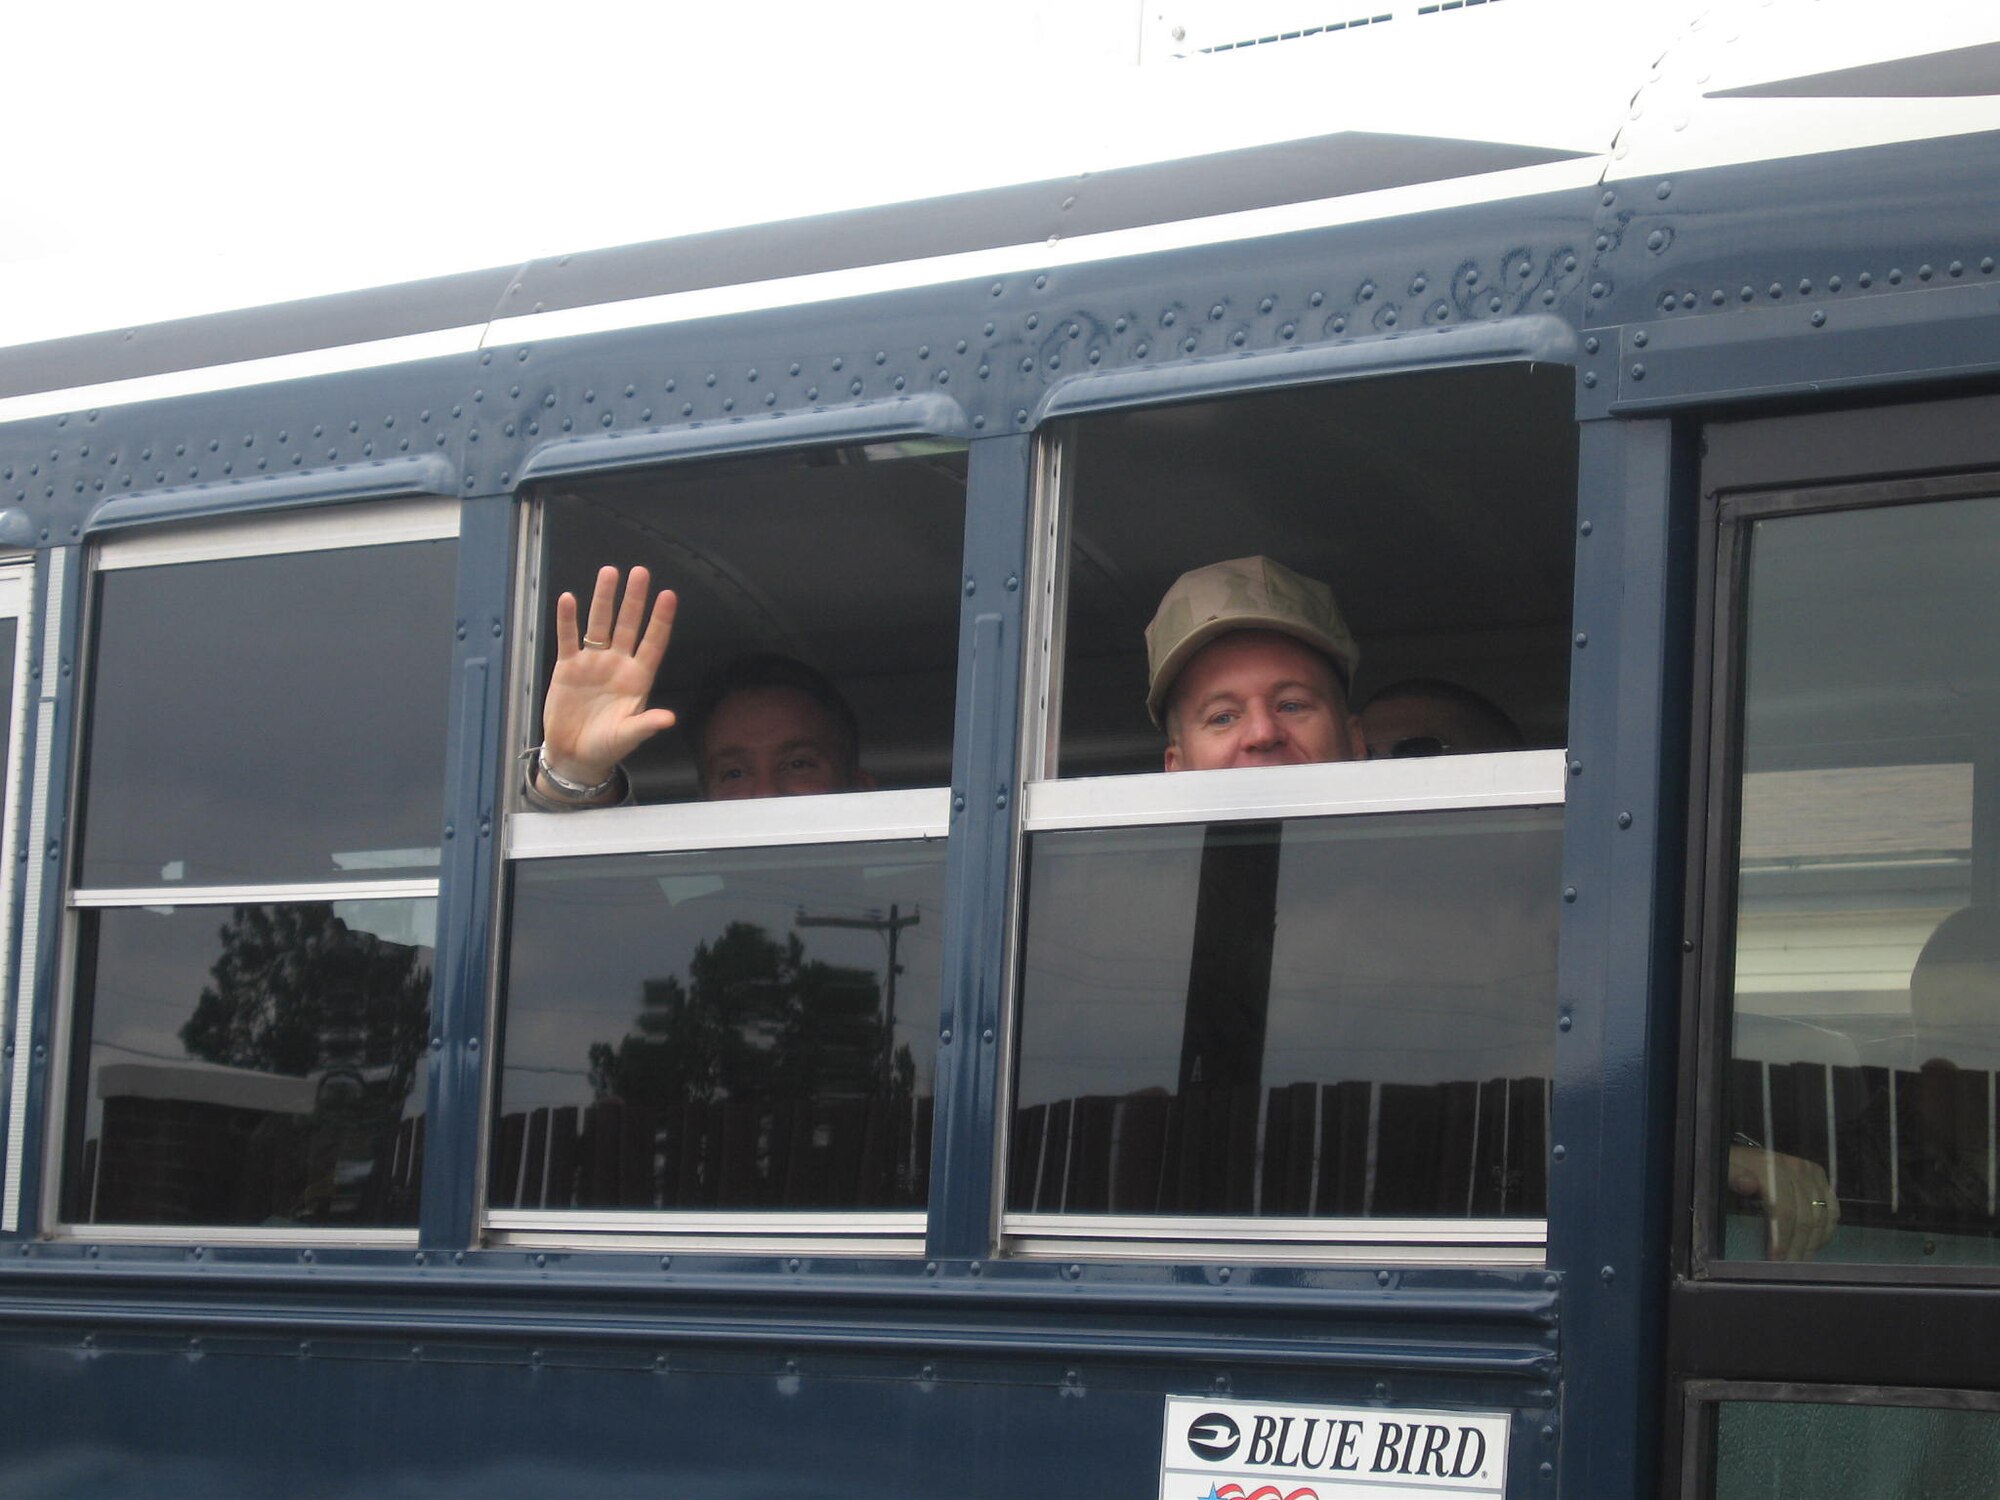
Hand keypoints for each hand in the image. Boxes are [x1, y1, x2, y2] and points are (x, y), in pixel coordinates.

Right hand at [537, 565, 678, 798]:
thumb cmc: (607, 746)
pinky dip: (568, 620)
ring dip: (604, 599)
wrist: (574, 755)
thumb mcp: (628, 736)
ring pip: (599, 624)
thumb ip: (646, 724)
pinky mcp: (568, 667)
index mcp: (637, 678)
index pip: (653, 642)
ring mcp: (593, 663)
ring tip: (609, 573)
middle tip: (640, 572)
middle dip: (634, 599)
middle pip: (628, 625)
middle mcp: (618, 664)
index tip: (668, 595)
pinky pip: (568, 639)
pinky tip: (569, 600)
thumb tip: (669, 718)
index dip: (661, 620)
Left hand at [1728, 1143, 1838, 1261]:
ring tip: (1799, 1261)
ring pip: (1822, 1217)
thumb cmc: (1732, 1167)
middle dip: (1797, 1247)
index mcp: (1772, 1166)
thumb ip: (1733, 1176)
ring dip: (1812, 1244)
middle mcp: (1796, 1168)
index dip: (1781, 1237)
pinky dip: (1825, 1231)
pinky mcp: (1821, 1178)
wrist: (1744, 1155)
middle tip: (1788, 1267)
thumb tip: (1747, 1184)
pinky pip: (1833, 1210)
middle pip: (1805, 1217)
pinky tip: (1813, 1245)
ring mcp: (1811, 1172)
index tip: (1775, 1259)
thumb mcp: (1724, 1169)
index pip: (1784, 1209)